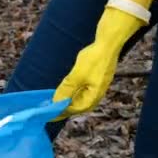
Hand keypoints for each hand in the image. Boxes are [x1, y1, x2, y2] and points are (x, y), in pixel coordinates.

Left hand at [53, 5, 145, 119]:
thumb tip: (56, 102)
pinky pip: (83, 90)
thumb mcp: (76, 75)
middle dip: (64, 108)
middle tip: (50, 110)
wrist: (107, 43)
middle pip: (79, 106)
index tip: (49, 114)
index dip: (62, 112)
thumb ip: (67, 89)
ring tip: (56, 101)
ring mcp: (97, 86)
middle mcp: (97, 94)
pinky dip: (73, 93)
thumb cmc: (93, 59)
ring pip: (81, 98)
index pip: (75, 109)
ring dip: (68, 101)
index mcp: (94, 96)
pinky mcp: (96, 79)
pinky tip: (66, 91)